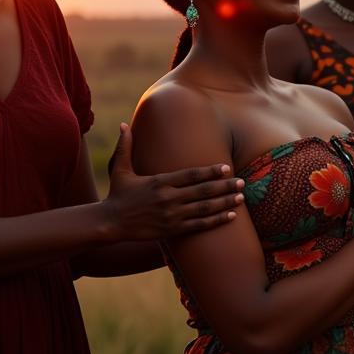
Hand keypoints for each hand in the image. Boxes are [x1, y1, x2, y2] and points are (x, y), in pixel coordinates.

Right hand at [103, 123, 244, 240]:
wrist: (110, 222)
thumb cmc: (117, 194)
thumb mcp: (119, 169)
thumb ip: (125, 146)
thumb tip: (122, 124)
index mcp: (160, 181)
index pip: (191, 175)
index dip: (210, 171)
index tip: (226, 168)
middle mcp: (168, 198)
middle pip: (203, 191)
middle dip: (224, 186)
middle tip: (242, 182)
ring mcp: (171, 215)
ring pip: (204, 209)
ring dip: (225, 203)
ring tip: (241, 198)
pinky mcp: (172, 230)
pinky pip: (199, 225)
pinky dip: (216, 221)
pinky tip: (230, 216)